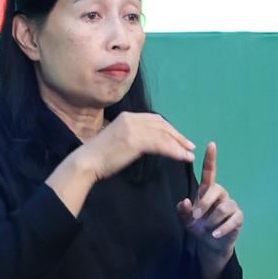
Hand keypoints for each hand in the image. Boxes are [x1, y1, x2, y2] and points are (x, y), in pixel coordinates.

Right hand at [77, 111, 195, 181]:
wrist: (87, 161)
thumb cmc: (103, 156)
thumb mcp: (120, 139)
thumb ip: (135, 136)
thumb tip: (150, 142)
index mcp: (128, 117)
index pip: (156, 120)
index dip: (171, 130)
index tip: (181, 139)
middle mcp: (131, 119)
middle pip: (162, 125)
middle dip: (178, 136)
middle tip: (190, 146)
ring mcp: (133, 128)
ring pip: (163, 135)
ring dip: (179, 145)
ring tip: (190, 155)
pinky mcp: (134, 140)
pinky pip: (160, 144)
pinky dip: (174, 151)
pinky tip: (182, 157)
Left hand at [177, 142, 243, 278]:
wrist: (210, 244)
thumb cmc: (198, 226)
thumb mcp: (186, 220)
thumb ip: (183, 211)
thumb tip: (186, 202)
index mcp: (207, 191)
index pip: (209, 172)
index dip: (210, 158)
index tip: (211, 144)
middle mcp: (221, 194)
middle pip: (216, 190)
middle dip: (205, 204)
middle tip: (196, 217)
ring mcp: (231, 205)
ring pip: (224, 207)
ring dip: (212, 220)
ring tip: (207, 229)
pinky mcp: (238, 217)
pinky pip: (232, 220)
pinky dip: (222, 228)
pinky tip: (215, 234)